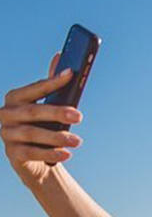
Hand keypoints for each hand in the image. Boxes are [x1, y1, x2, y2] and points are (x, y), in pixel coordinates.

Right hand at [1, 53, 82, 183]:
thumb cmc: (42, 127)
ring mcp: (7, 134)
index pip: (35, 88)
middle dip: (57, 112)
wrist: (34, 160)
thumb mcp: (47, 107)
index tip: (71, 74)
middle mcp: (6, 114)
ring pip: (32, 134)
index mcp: (15, 98)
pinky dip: (50, 153)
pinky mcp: (12, 154)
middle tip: (79, 115)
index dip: (52, 82)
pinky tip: (66, 154)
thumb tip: (61, 56)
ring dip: (57, 137)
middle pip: (33, 112)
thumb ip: (52, 85)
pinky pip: (31, 153)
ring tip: (78, 141)